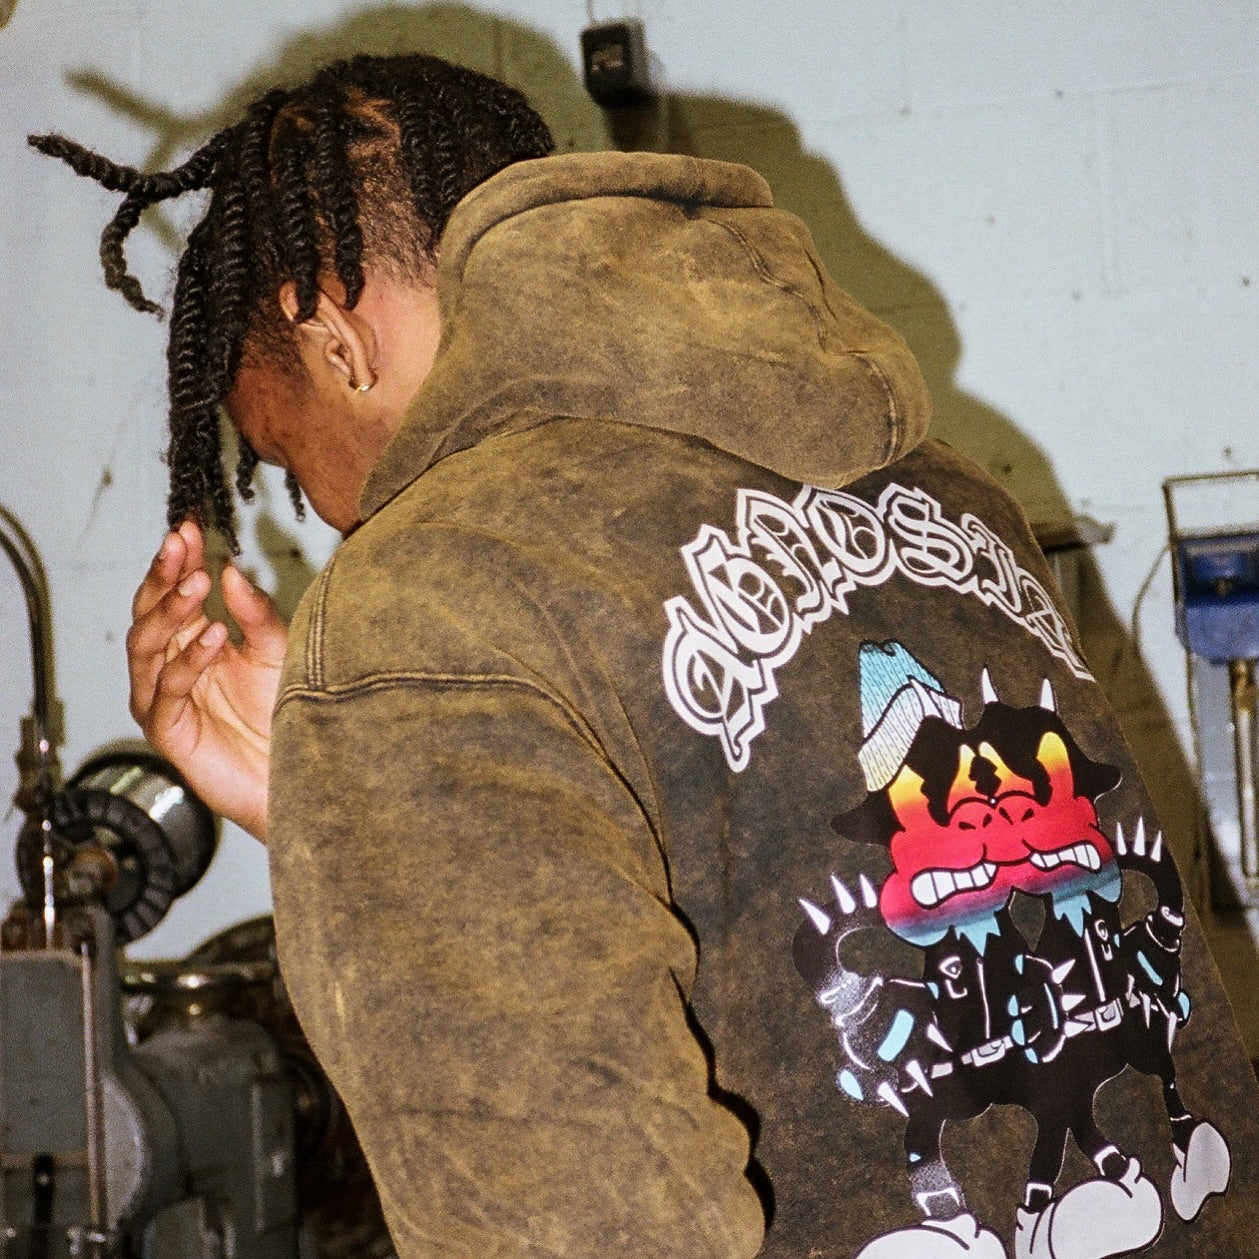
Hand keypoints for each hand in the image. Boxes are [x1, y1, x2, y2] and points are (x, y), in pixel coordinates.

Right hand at [126, 520, 286, 839]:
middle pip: (150, 615)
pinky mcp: (169, 733)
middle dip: (163, 577)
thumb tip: (230, 571)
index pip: (173, 595)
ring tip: (196, 585)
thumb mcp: (277, 651)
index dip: (177, 561)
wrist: (301, 771)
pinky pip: (168, 692)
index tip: (187, 527)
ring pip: (146, 648)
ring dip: (170, 613)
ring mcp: (164, 700)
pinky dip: (187, 661)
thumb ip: (254, 615)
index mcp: (192, 643)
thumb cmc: (287, 713)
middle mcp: (171, 668)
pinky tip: (211, 636)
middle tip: (180, 545)